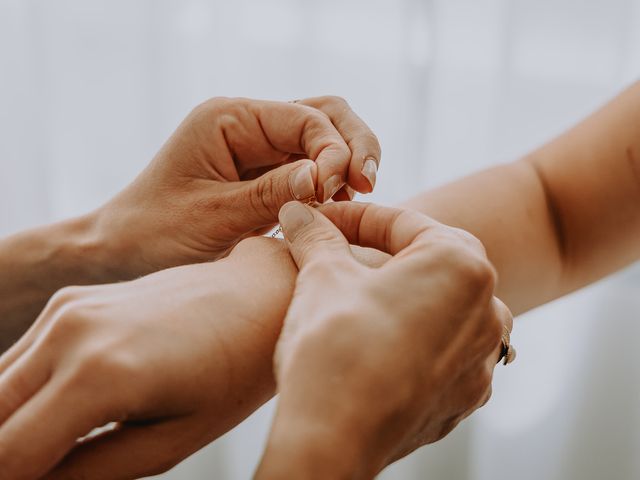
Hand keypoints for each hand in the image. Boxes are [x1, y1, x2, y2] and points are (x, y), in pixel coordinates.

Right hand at [0, 237, 296, 479]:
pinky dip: (23, 393)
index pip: (7, 457)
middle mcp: (70, 333)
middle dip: (8, 455)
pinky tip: (62, 410)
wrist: (259, 292)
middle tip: (50, 466)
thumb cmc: (233, 370)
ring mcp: (66, 308)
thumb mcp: (170, 442)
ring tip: (60, 444)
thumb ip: (88, 472)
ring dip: (12, 424)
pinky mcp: (70, 299)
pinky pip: (21, 357)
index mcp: (99, 376)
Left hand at [94, 96, 380, 276]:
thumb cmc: (154, 234)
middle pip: (324, 115)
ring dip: (346, 163)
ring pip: (323, 138)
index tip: (335, 192)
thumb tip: (325, 177)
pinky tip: (337, 210)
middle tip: (368, 186)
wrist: (122, 253)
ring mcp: (258, 149)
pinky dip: (331, 185)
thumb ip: (272, 194)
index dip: (333, 151)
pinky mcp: (264, 175)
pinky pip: (310, 169)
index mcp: (229, 119)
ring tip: (356, 201)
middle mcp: (247, 125)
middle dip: (352, 146)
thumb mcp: (215, 217)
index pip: (305, 118)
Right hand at [255, 202, 512, 478]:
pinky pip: (441, 350)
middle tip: (338, 252)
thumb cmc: (335, 349)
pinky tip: (376, 342)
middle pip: (428, 261)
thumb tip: (298, 211)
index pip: (403, 222)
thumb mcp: (321, 276)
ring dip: (400, 294)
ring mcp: (480, 358)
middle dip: (380, 251)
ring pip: (439, 306)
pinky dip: (412, 337)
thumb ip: (316, 236)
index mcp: (461, 265)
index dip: (353, 218)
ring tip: (357, 296)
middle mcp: (488, 310)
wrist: (335, 440)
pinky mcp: (464, 395)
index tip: (319, 222)